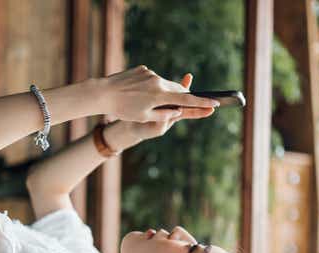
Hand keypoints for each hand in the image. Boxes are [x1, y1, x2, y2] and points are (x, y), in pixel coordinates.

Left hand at [101, 66, 218, 122]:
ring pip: (165, 84)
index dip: (201, 103)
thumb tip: (179, 111)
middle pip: (178, 90)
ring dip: (164, 93)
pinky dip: (151, 87)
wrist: (103, 93)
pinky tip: (138, 93)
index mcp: (160, 95)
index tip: (215, 104)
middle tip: (190, 103)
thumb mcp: (145, 117)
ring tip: (148, 102)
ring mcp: (150, 73)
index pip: (186, 100)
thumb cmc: (123, 109)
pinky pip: (152, 79)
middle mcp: (158, 81)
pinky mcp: (142, 69)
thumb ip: (165, 114)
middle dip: (183, 97)